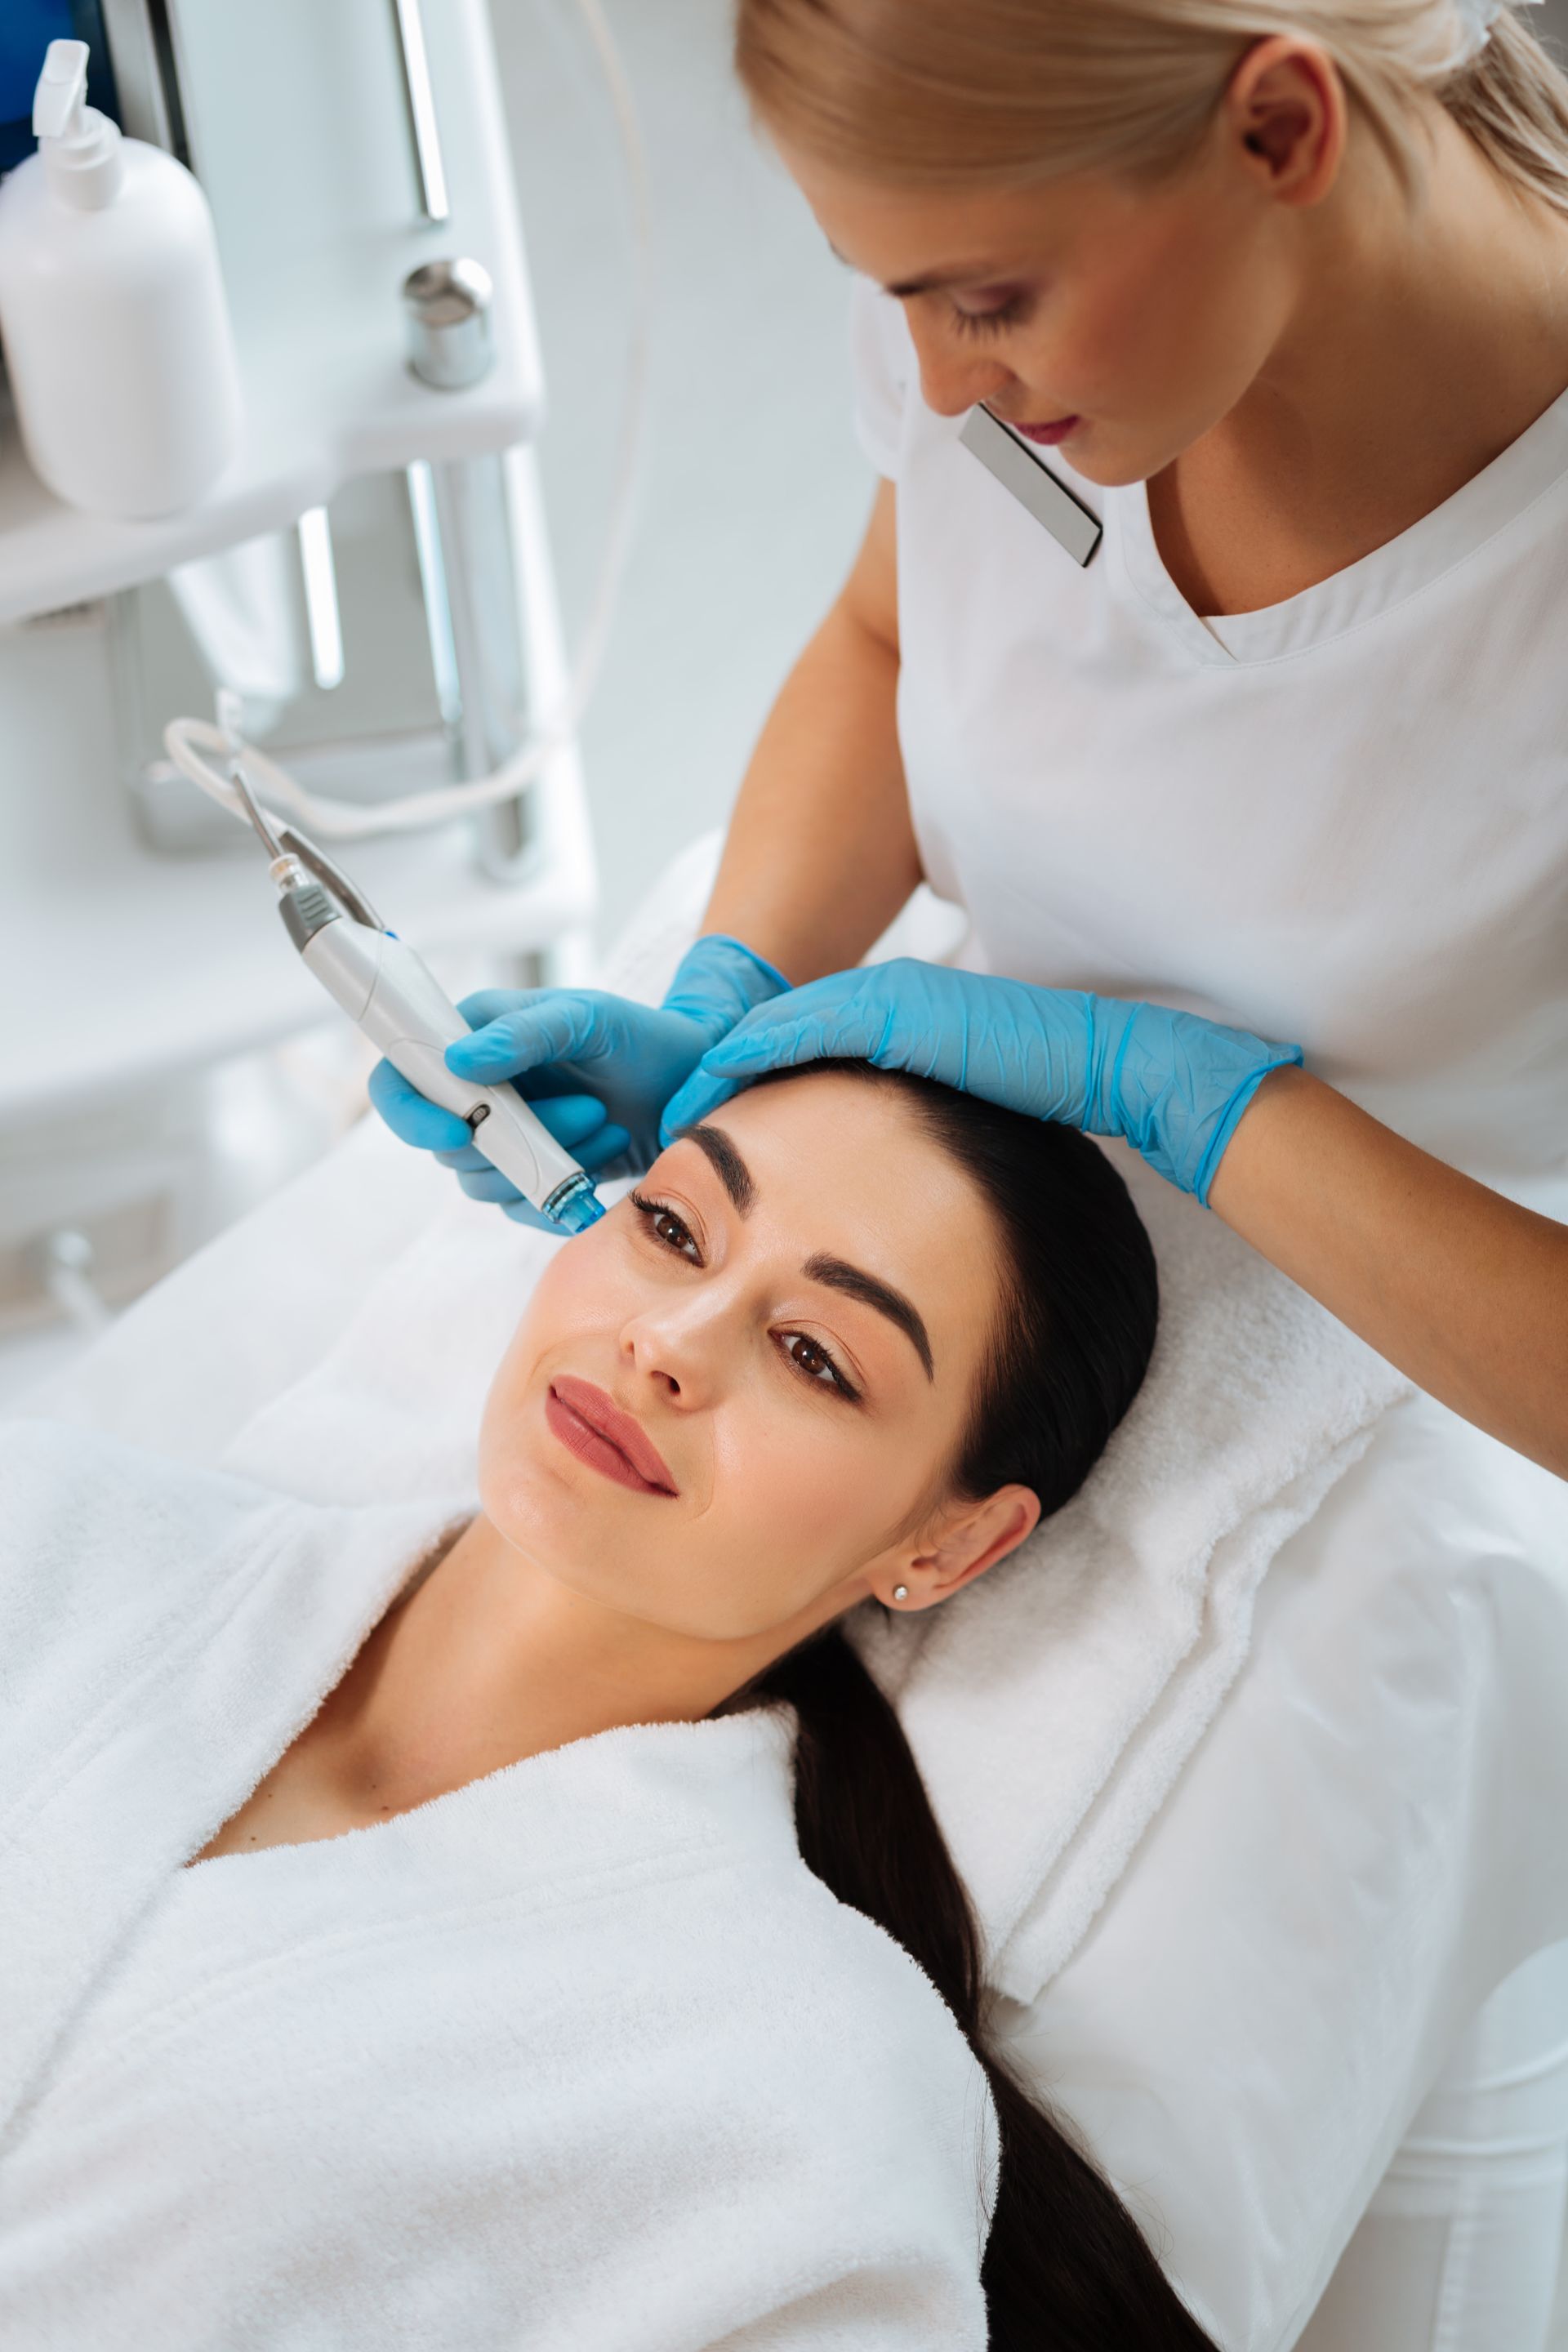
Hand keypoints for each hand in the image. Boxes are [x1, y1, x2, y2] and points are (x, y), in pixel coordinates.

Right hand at [368, 935, 787, 1223]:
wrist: (691, 1087)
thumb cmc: (641, 1038)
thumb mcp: (589, 1018)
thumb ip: (526, 1032)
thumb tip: (457, 1063)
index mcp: (470, 1037)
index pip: (398, 1078)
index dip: (412, 1112)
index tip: (461, 1129)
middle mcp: (475, 1089)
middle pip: (446, 1142)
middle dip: (519, 1139)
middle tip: (591, 1110)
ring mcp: (501, 1137)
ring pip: (483, 1181)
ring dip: (549, 1163)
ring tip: (608, 1125)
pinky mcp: (529, 1176)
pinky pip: (517, 1207)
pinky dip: (560, 1193)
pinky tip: (606, 1159)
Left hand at [660, 959, 1302, 1201]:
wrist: (1131, 1068)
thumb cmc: (1064, 1112)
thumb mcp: (970, 1141)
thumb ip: (928, 1156)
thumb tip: (905, 1205)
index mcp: (912, 1038)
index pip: (811, 1060)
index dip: (757, 1093)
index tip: (711, 1143)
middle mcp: (897, 1010)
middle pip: (786, 1043)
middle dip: (727, 1081)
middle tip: (669, 1122)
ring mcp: (899, 1003)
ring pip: (784, 1032)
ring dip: (728, 1066)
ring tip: (677, 1108)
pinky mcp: (904, 1008)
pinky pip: (808, 1026)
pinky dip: (758, 1052)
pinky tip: (717, 1083)